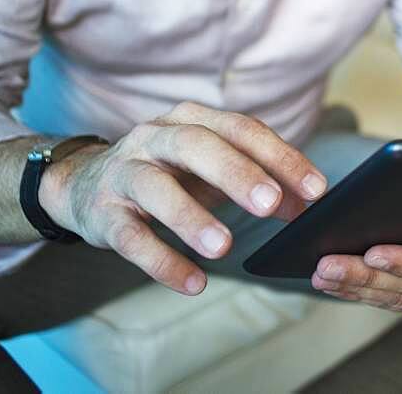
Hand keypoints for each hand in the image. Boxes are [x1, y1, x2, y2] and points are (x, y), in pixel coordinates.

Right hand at [39, 101, 327, 295]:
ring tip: (224, 247)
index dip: (280, 157)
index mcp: (191, 119)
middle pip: (198, 145)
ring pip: (156, 188)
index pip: (241, 129)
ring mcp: (125, 172)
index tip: (316, 189)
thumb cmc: (168, 174)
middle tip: (270, 203)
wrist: (84, 184)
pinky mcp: (102, 212)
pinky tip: (193, 282)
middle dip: (237, 173)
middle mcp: (155, 136)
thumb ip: (258, 180)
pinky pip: (130, 237)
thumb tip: (304, 205)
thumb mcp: (212, 170)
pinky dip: (161, 260)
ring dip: (191, 217)